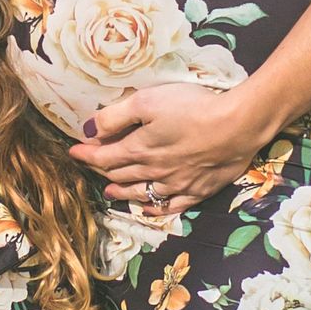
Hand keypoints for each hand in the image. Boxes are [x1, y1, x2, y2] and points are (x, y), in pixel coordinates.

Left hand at [71, 81, 264, 214]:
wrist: (237, 126)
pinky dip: (155, 208)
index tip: (73, 151)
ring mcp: (176, 184)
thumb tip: (89, 131)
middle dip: (102, 171)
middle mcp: (153, 171)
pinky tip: (148, 208)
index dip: (86, 154)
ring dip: (122, 192)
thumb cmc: (192, 108)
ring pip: (141, 192)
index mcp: (138, 149)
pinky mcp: (197, 190)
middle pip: (120, 174)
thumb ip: (115, 116)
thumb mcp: (147, 101)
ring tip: (110, 192)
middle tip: (91, 168)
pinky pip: (170, 205)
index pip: (104, 156)